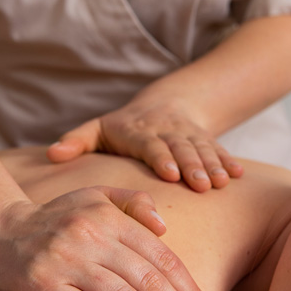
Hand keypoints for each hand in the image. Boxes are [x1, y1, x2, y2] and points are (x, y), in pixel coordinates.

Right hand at [0, 187, 215, 290]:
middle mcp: (92, 236)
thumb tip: (165, 226)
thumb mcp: (94, 196)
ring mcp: (66, 261)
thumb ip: (132, 203)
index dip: (188, 288)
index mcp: (110, 217)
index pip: (161, 257)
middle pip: (148, 281)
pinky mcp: (43, 285)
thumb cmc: (55, 217)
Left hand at [46, 99, 242, 191]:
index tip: (169, 173)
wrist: (165, 104)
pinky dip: (229, 162)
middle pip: (181, 148)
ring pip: (202, 149)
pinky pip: (219, 149)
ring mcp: (189, 135)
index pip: (150, 145)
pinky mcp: (205, 140)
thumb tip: (51, 154)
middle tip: (201, 186)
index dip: (161, 157)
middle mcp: (166, 131)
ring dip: (213, 165)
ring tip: (221, 183)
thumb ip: (76, 141)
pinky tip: (239, 176)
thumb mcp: (98, 129)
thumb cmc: (123, 127)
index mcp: (138, 132)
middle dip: (192, 165)